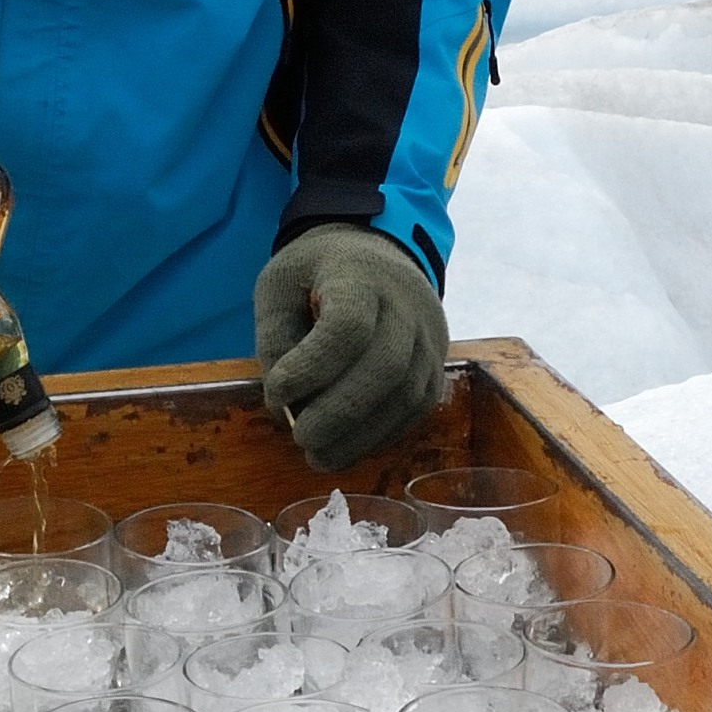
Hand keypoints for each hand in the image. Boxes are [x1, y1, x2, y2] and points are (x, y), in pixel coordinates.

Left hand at [254, 225, 447, 470]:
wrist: (377, 255)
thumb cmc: (318, 271)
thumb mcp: (280, 284)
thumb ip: (275, 336)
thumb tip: (283, 401)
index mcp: (360, 276)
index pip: (348, 327)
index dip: (312, 366)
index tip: (275, 392)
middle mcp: (406, 307)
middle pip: (386, 367)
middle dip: (340, 412)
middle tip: (301, 438)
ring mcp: (429, 339)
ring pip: (407, 396)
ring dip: (361, 435)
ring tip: (318, 456)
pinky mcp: (436, 368)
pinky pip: (416, 410)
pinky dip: (380, 435)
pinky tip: (347, 447)